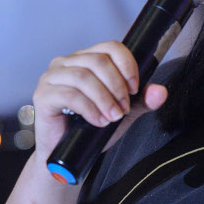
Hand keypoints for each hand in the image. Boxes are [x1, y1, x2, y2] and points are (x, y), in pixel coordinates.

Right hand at [31, 41, 167, 158]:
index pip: (110, 47)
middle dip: (117, 86)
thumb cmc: (92, 129)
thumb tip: (161, 92)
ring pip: (83, 77)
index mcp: (86, 58)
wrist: (69, 155)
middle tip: (124, 108)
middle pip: (98, 61)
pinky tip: (98, 121)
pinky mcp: (43, 95)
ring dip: (104, 98)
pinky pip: (69, 95)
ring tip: (113, 116)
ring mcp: (52, 77)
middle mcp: (67, 63)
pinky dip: (89, 109)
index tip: (135, 88)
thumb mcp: (123, 113)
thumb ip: (142, 101)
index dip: (127, 65)